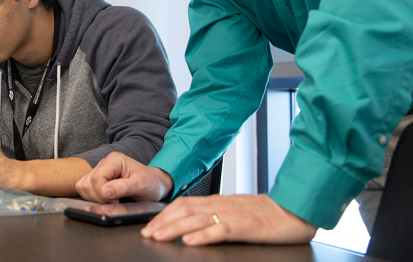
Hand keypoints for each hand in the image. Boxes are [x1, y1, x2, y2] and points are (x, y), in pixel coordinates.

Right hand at [75, 152, 172, 202]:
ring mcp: (99, 171)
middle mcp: (104, 163)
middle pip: (88, 183)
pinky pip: (84, 189)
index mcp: (114, 160)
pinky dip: (92, 198)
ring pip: (83, 186)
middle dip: (100, 197)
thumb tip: (105, 191)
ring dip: (95, 198)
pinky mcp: (97, 180)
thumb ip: (123, 187)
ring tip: (112, 201)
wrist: (155, 184)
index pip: (97, 178)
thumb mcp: (141, 185)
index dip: (104, 193)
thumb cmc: (151, 182)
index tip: (117, 201)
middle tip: (116, 202)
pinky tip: (107, 200)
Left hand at [141, 194, 316, 245]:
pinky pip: (221, 230)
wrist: (295, 210)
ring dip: (175, 228)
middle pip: (185, 210)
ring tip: (160, 237)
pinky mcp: (246, 226)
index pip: (184, 204)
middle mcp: (222, 205)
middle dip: (163, 222)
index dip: (164, 214)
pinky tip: (191, 242)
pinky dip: (203, 235)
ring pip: (197, 219)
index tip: (149, 225)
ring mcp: (233, 215)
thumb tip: (192, 226)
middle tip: (147, 233)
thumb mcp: (235, 211)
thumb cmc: (267, 214)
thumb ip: (215, 215)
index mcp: (218, 202)